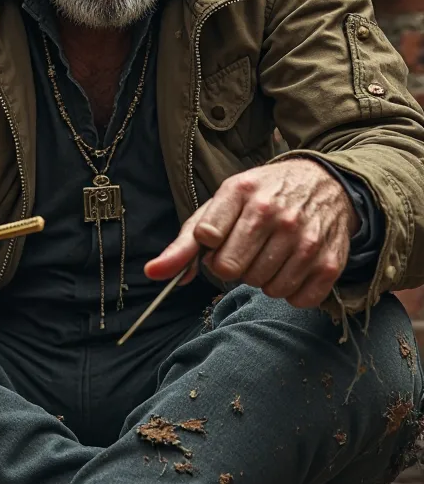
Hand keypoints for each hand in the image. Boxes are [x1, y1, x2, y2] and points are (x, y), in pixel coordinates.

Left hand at [145, 158, 359, 308]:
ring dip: (263, 279)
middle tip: (247, 249)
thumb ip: (186, 241)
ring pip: (265, 288)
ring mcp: (304, 238)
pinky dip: (291, 291)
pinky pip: (296, 300)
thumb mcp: (223, 204)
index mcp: (242, 191)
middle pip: (231, 270)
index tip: (221, 240)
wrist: (325, 183)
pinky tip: (293, 266)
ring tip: (271, 254)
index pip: (205, 238)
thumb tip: (154, 273)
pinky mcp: (328, 262)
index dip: (210, 250)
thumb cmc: (263, 196)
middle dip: (234, 266)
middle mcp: (274, 213)